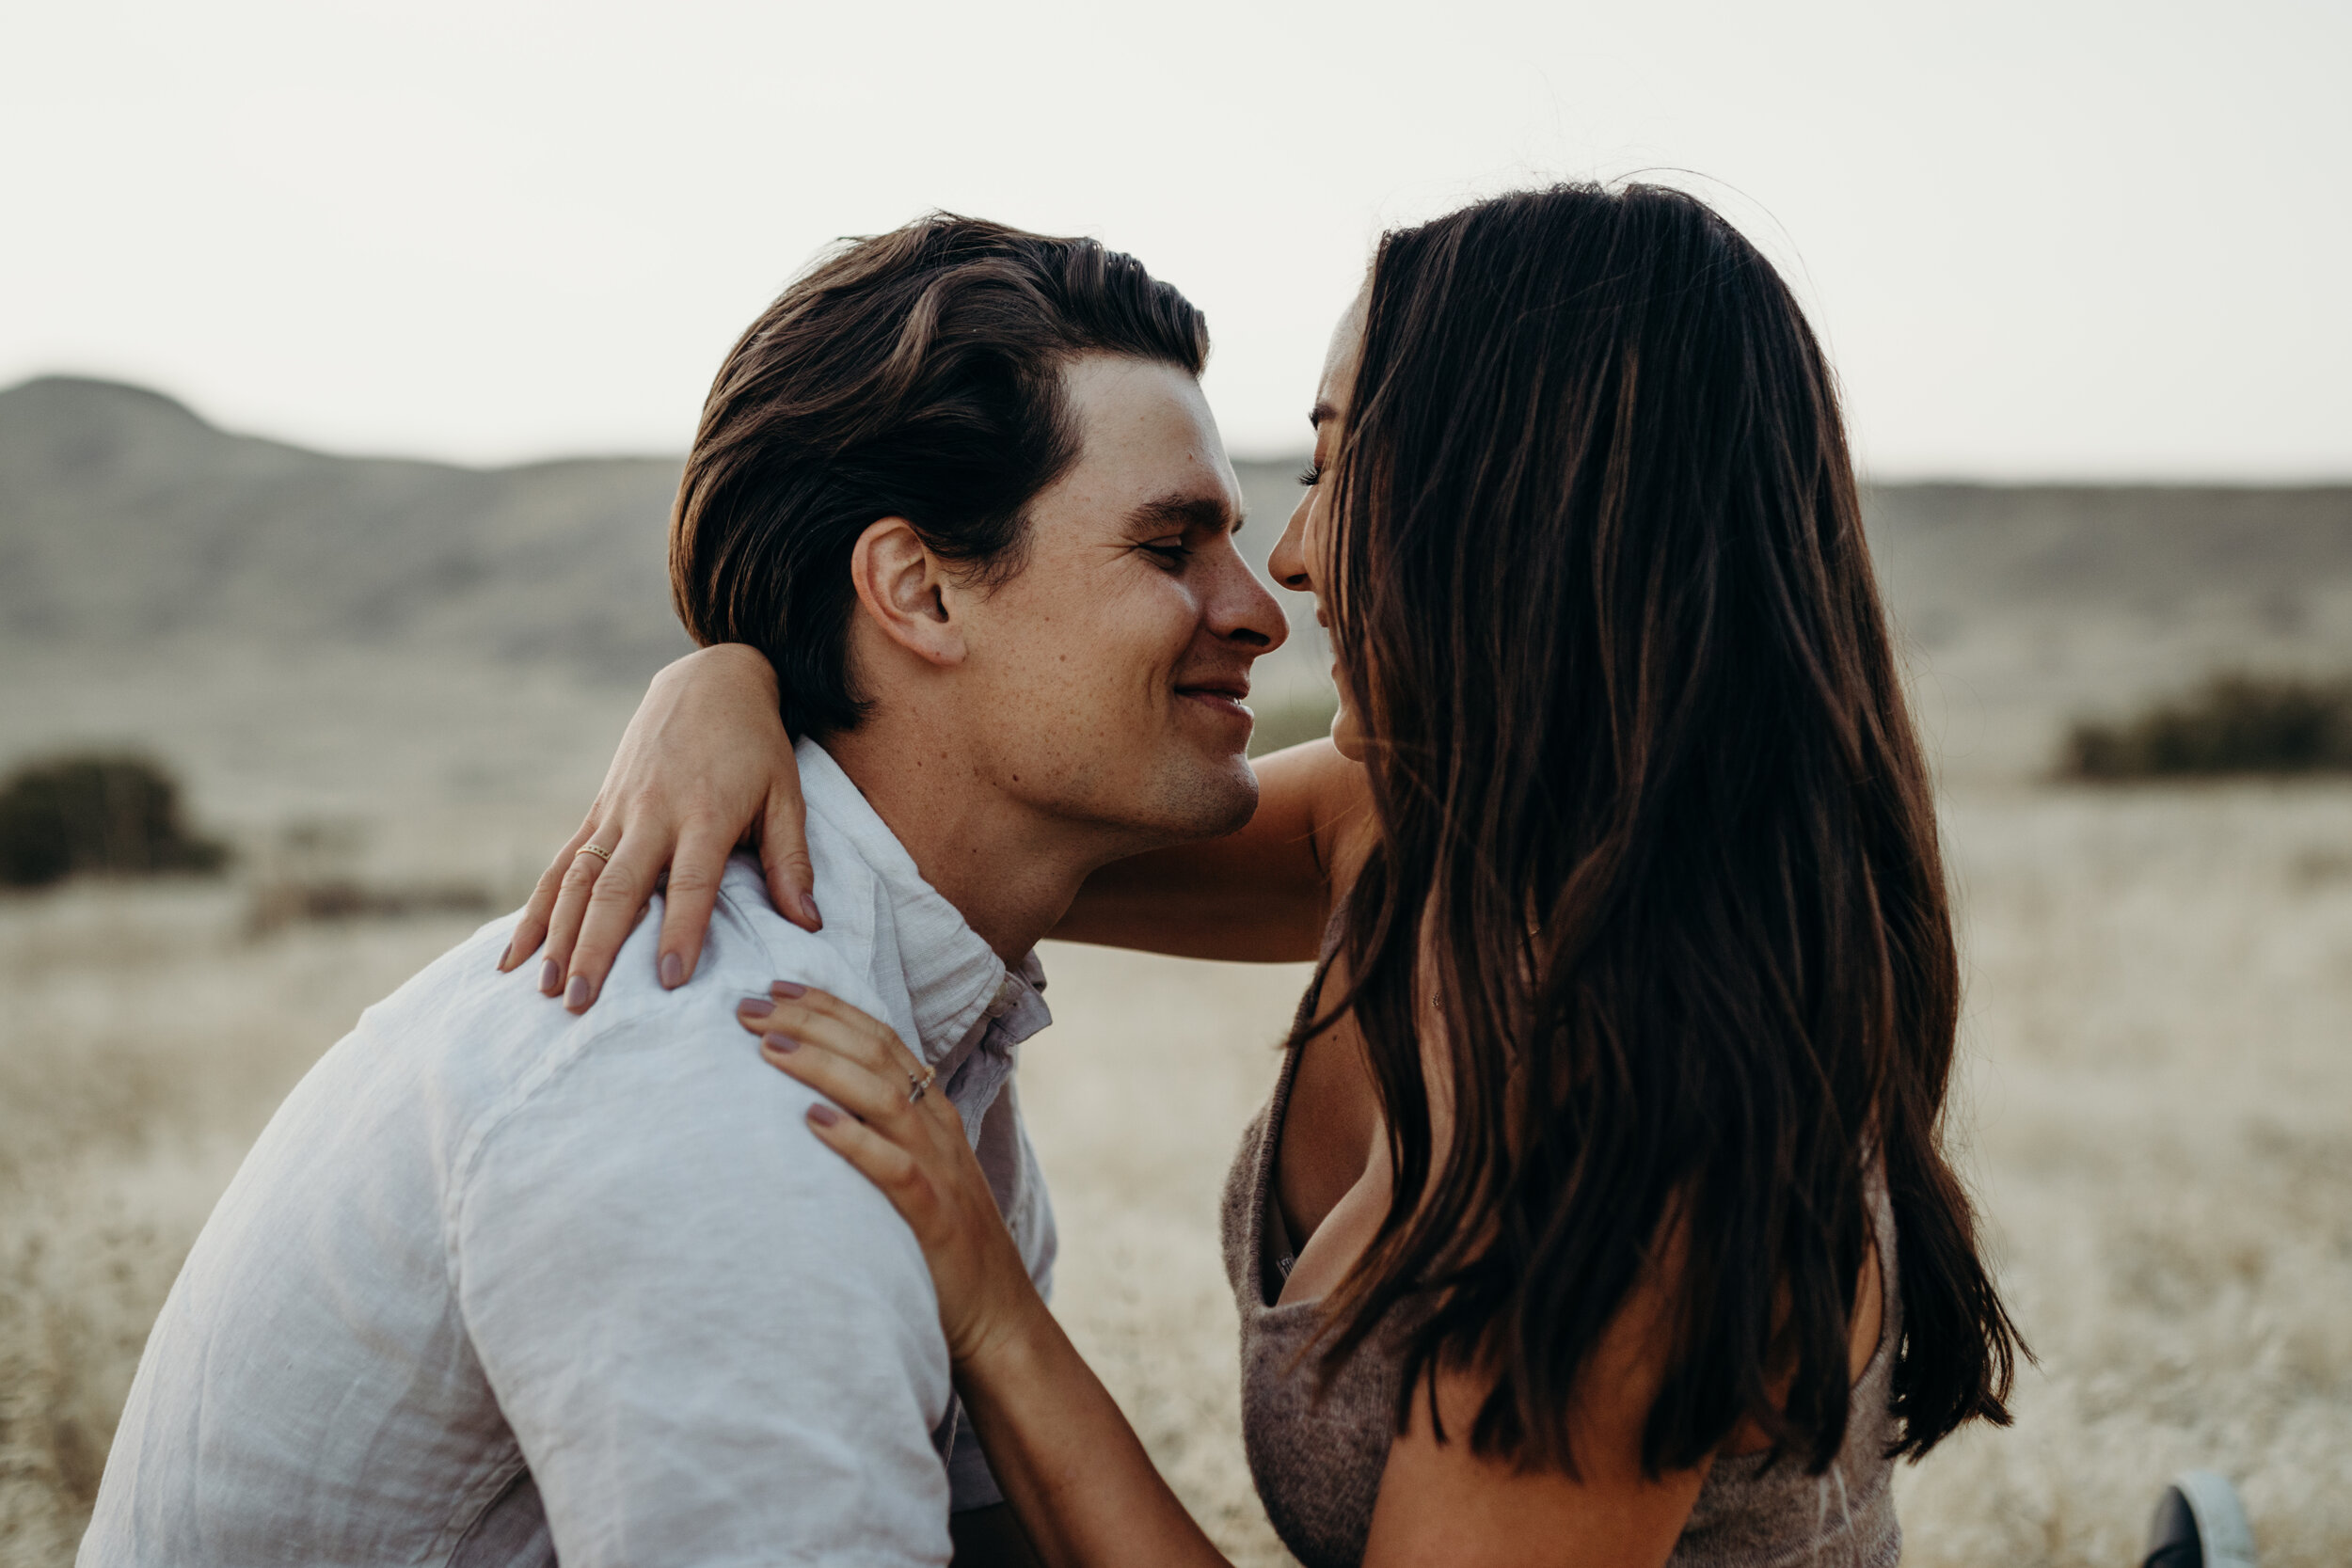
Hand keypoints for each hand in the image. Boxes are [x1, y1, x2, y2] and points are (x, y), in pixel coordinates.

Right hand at [501, 644, 820, 1009]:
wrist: (708, 682)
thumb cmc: (756, 747)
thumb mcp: (786, 796)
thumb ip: (791, 860)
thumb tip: (809, 923)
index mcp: (706, 813)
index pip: (692, 882)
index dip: (682, 929)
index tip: (671, 980)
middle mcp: (653, 813)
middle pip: (619, 887)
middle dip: (597, 946)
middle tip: (581, 1002)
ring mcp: (618, 812)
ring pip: (579, 879)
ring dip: (557, 935)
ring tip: (545, 988)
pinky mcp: (598, 811)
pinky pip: (561, 865)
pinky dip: (536, 910)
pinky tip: (515, 955)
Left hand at [737, 985, 1045, 1368]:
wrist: (996, 1315)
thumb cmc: (940, 1244)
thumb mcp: (914, 1171)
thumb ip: (877, 1133)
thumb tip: (811, 1103)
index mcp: (932, 1112)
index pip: (880, 1039)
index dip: (829, 1008)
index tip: (775, 987)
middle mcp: (937, 1129)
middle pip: (875, 1054)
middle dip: (812, 1023)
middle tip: (748, 1007)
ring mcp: (939, 1168)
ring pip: (883, 1097)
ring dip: (823, 1066)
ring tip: (768, 1047)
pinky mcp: (933, 1215)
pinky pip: (894, 1167)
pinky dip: (853, 1139)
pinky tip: (811, 1120)